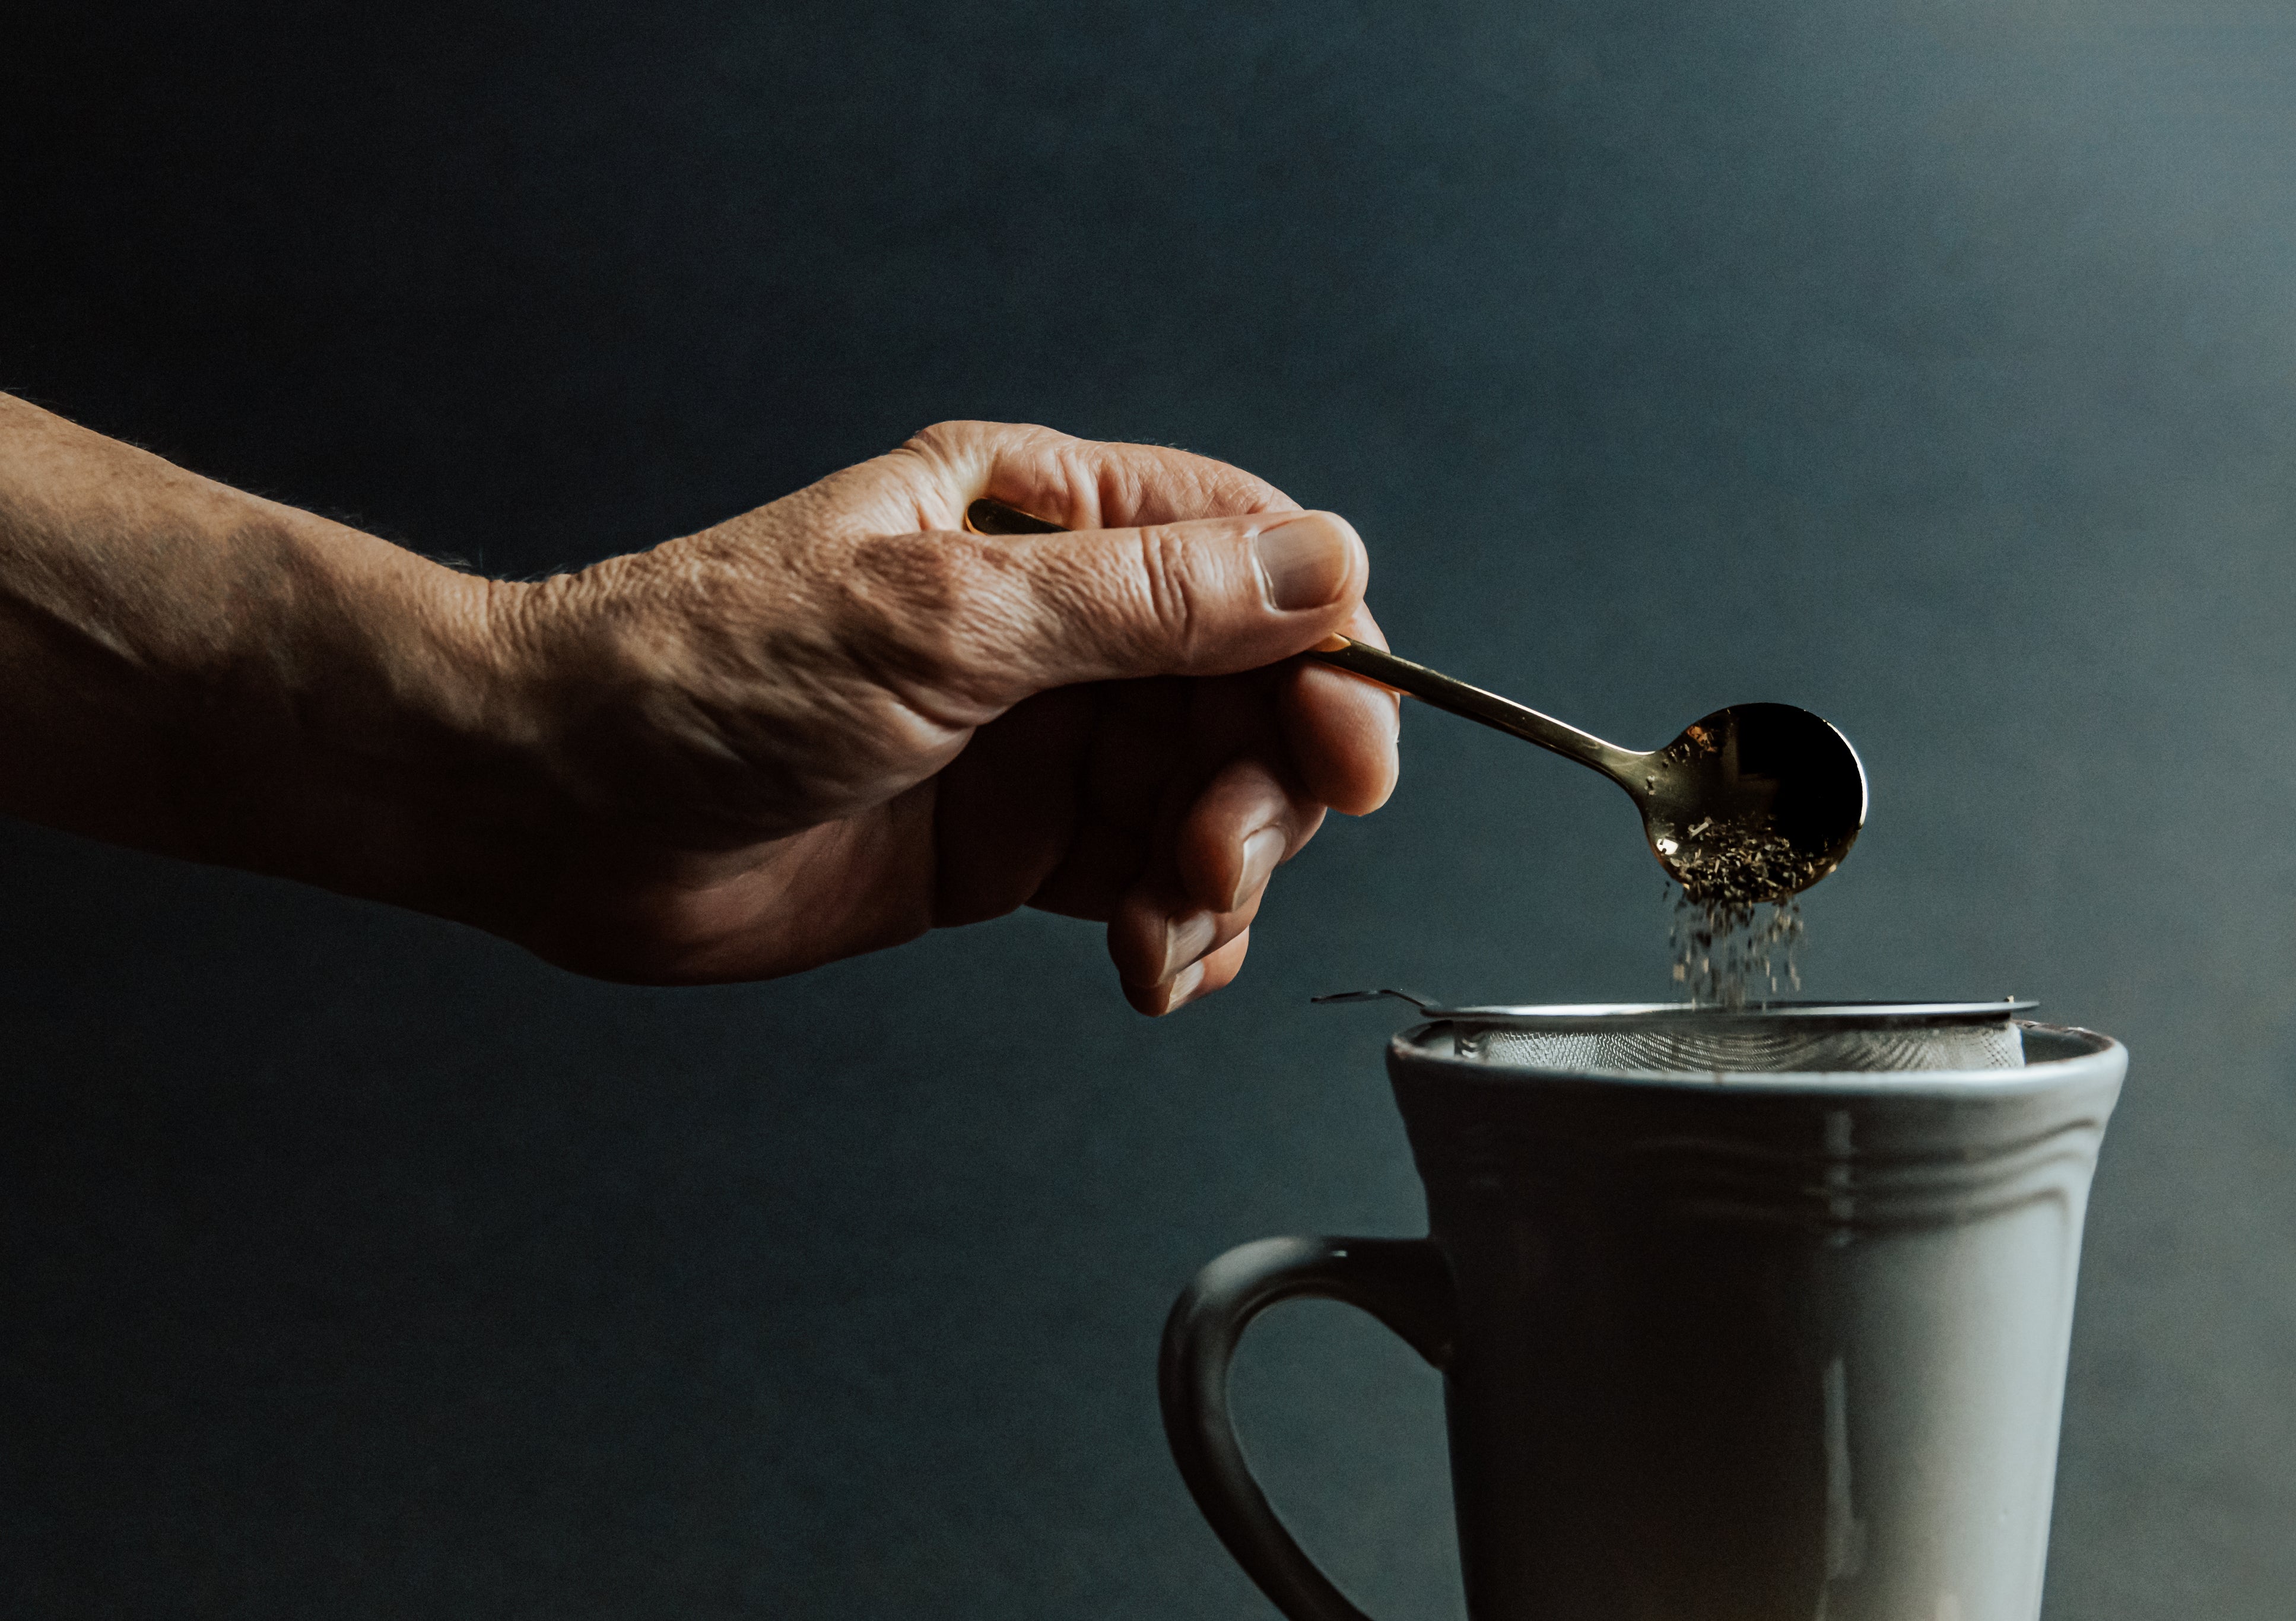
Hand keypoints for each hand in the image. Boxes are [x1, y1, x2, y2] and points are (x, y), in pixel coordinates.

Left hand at [479, 421, 1397, 1007]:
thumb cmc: (702, 675)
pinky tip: (1153, 967)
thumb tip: (1322, 566)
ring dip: (1220, 878)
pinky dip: (1175, 931)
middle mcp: (1057, 623)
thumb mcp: (941, 625)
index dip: (1324, 655)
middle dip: (1261, 789)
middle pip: (1248, 697)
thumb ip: (1141, 604)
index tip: (1350, 749)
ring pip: (1208, 801)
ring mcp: (1036, 738)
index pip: (1252, 563)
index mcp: (1044, 518)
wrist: (551, 807)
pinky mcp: (1007, 845)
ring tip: (1162, 933)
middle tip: (1214, 861)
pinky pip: (1144, 883)